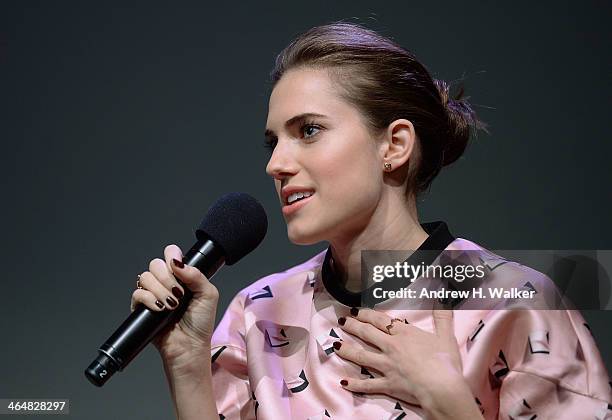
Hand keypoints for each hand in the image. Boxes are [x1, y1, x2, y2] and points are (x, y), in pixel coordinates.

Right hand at [130, 244, 219, 372]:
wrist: (189, 346)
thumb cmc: (201, 323)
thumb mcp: (208, 294)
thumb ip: (196, 275)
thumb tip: (178, 262)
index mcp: (182, 276)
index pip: (170, 254)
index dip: (172, 257)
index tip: (178, 268)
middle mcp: (166, 282)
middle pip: (155, 263)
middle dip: (167, 278)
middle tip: (178, 293)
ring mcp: (153, 294)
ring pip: (145, 277)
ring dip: (160, 291)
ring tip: (171, 306)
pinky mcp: (142, 307)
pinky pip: (137, 293)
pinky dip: (149, 299)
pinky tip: (160, 309)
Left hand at [334, 307, 467, 406]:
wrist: (442, 387)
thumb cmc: (445, 362)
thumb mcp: (446, 336)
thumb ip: (442, 316)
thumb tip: (443, 297)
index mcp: (404, 334)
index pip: (380, 320)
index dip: (366, 314)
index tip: (355, 310)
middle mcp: (391, 347)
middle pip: (367, 334)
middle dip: (352, 326)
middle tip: (341, 321)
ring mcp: (387, 366)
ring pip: (362, 356)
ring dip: (347, 350)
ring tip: (335, 345)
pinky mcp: (387, 384)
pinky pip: (367, 385)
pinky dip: (355, 384)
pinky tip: (343, 382)